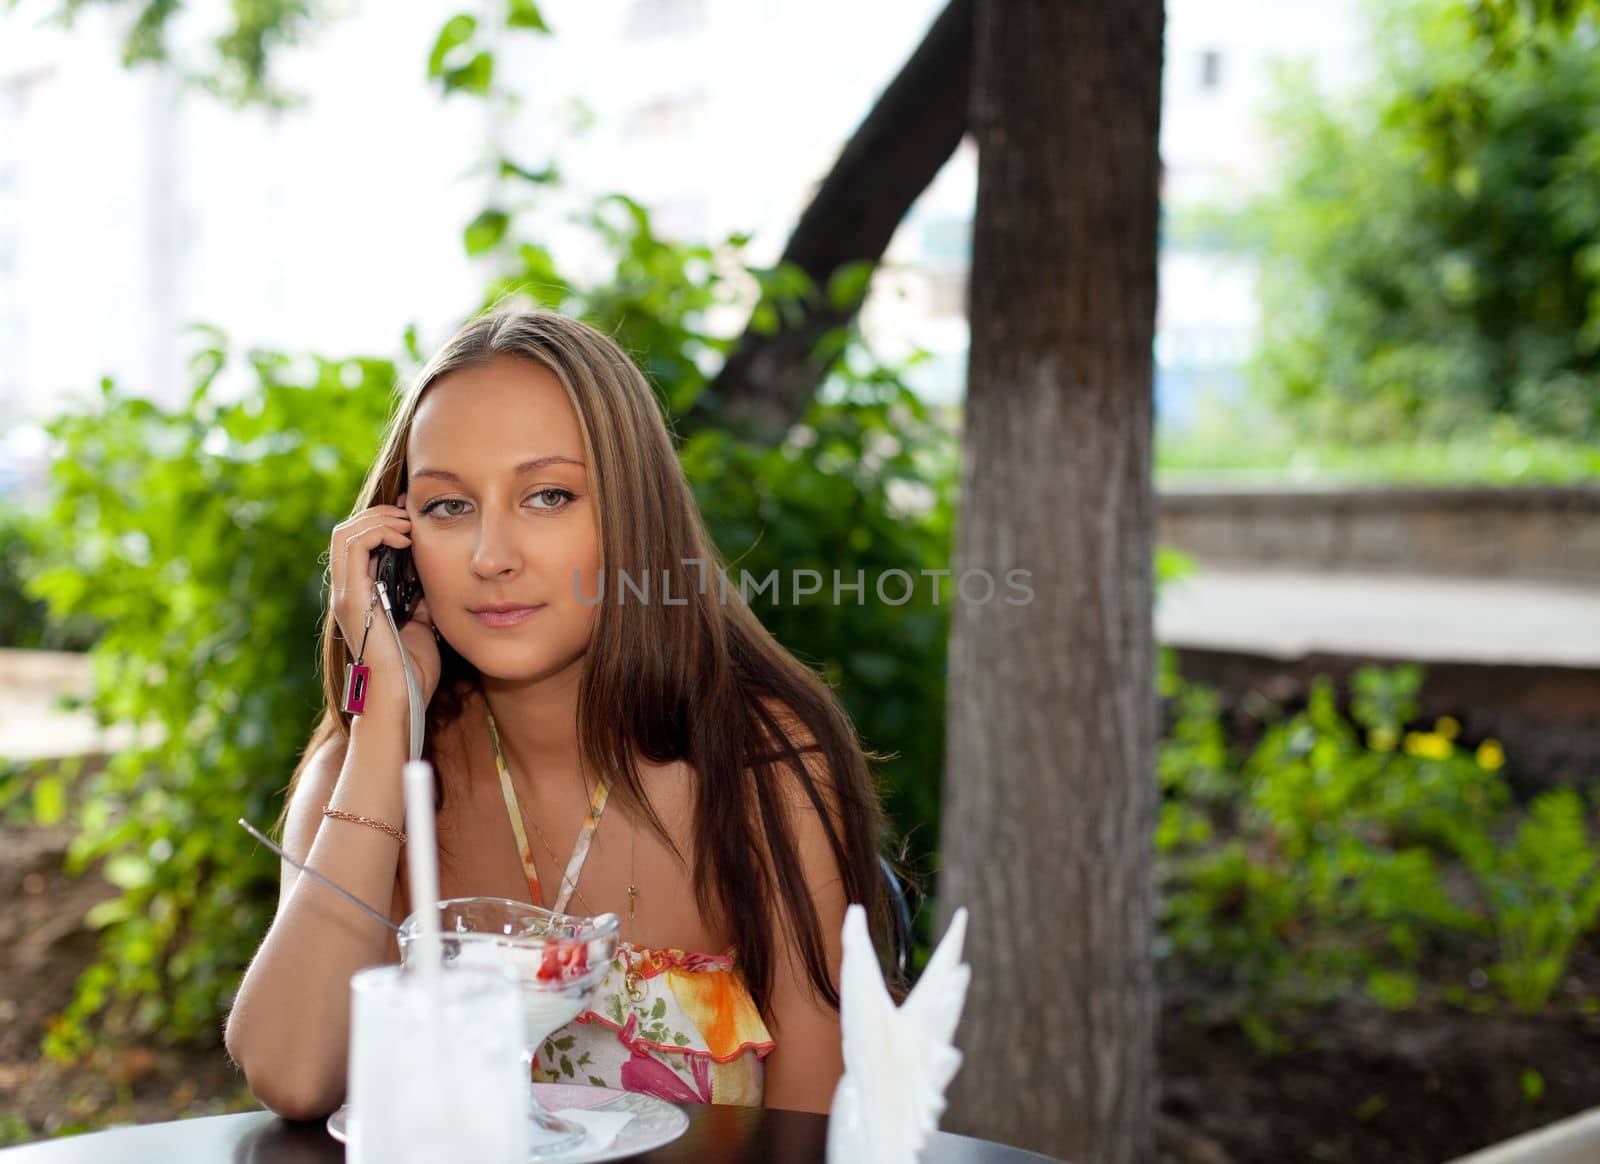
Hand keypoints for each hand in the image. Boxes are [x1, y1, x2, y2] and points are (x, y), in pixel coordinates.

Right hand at [329, 502, 441, 709]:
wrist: (403, 698)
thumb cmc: (413, 669)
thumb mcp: (421, 622)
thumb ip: (419, 598)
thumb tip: (431, 575)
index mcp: (359, 596)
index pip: (357, 543)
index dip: (382, 522)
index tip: (412, 514)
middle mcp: (346, 592)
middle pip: (346, 532)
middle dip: (380, 515)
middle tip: (410, 515)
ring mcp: (346, 594)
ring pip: (345, 533)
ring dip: (379, 519)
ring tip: (407, 523)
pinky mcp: (352, 598)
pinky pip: (354, 547)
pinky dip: (378, 532)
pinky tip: (405, 538)